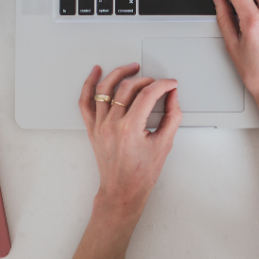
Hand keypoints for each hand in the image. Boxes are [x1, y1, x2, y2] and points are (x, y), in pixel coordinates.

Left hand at [78, 63, 181, 221]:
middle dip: (146, 80)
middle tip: (157, 83)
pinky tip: (96, 72)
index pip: (148, 94)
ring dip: (119, 73)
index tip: (171, 84)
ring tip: (131, 68)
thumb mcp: (164, 144)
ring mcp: (99, 125)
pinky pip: (86, 101)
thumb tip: (173, 97)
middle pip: (128, 88)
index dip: (163, 85)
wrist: (122, 191)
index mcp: (130, 128)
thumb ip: (172, 116)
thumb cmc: (141, 174)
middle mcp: (112, 124)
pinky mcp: (92, 127)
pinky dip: (89, 84)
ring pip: (105, 88)